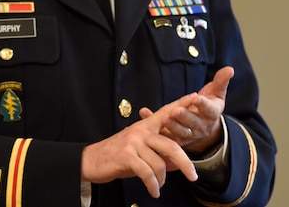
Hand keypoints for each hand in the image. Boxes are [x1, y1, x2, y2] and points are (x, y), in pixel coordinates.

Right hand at [81, 94, 199, 197]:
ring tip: (158, 186)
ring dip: (162, 180)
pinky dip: (153, 185)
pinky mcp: (127, 156)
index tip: (196, 97)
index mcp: (145, 125)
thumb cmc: (118, 155)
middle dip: (185, 163)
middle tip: (193, 177)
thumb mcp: (140, 151)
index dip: (182, 104)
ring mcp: (133, 143)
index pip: (167, 112)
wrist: (92, 160)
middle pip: (171, 146)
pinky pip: (147, 173)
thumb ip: (158, 154)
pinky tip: (154, 191)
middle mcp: (141, 131)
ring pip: (159, 164)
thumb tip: (177, 164)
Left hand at [140, 66, 233, 154]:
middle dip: (184, 117)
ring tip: (164, 118)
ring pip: (180, 132)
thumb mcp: (217, 93)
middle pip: (193, 123)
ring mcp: (189, 134)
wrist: (205, 127)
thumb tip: (230, 69)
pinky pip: (165, 133)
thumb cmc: (209, 105)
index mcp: (212, 114)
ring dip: (171, 126)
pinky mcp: (177, 139)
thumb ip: (221, 81)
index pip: (209, 110)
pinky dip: (155, 125)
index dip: (203, 104)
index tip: (197, 98)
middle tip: (175, 111)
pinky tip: (145, 114)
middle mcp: (201, 126)